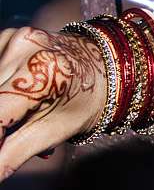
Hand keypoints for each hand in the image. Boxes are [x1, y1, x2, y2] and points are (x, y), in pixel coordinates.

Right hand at [0, 27, 105, 178]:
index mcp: (42, 75)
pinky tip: (16, 96)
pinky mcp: (8, 36)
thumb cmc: (86, 101)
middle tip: (10, 138)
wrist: (107, 62)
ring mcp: (14, 38)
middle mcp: (24, 50)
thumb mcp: (55, 131)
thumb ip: (14, 154)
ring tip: (19, 117)